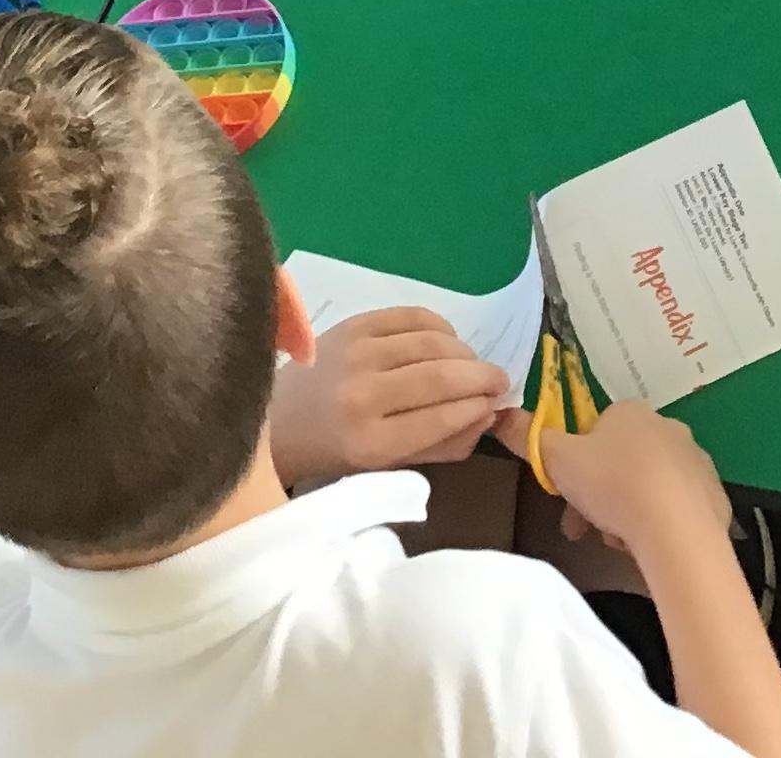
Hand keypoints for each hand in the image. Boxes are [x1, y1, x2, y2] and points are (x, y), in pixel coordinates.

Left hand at [269, 309, 513, 484]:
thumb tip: (490, 414)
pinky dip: (440, 327)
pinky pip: (412, 315)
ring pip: (431, 342)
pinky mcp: (351, 325)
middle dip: (482, 376)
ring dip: (465, 352)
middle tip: (500, 380)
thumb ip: (445, 444)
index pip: (442, 416)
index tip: (498, 403)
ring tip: (473, 365)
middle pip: (442, 376)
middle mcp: (363, 394)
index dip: (479, 407)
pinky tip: (447, 342)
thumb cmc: (338, 450)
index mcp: (371, 442)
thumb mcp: (391, 465)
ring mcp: (355, 353)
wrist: (280, 417)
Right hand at [493, 401, 729, 557]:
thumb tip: (500, 414)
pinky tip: (648, 544)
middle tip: (585, 529)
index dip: (575, 466)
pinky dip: (659, 523)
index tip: (566, 497)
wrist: (677, 530)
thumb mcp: (556, 459)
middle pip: (621, 462)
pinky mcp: (714, 495)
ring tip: (618, 542)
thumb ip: (527, 437)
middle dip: (598, 495)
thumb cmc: (613, 485)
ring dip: (627, 511)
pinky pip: (677, 507)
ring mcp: (695, 461)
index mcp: (629, 412)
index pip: (595, 432)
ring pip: (648, 486)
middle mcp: (667, 427)